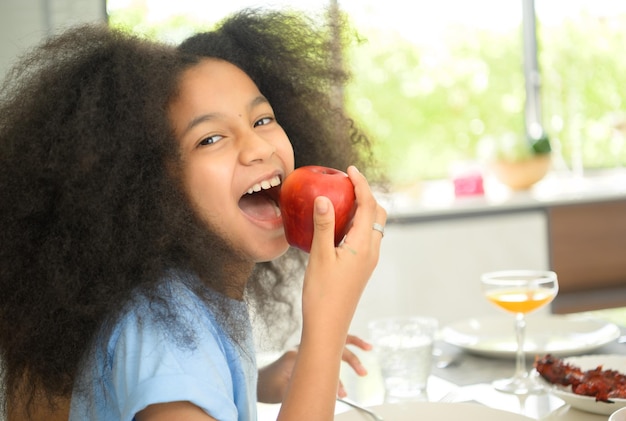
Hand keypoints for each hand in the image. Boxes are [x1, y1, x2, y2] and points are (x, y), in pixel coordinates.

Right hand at [277, 166, 385, 419]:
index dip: (361, 185)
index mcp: (363, 246)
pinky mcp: (361, 269)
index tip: (350, 170)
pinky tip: (337, 227)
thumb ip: (323, 226)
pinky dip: (357, 224)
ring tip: (342, 200)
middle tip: (346, 184)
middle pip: (377, 214)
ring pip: (373, 227)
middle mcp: (371, 252)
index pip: (368, 206)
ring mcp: (368, 261)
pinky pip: (365, 238)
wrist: (328, 327)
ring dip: (363, 210)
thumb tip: (325, 198)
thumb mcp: (319, 257)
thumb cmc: (322, 294)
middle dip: (366, 195)